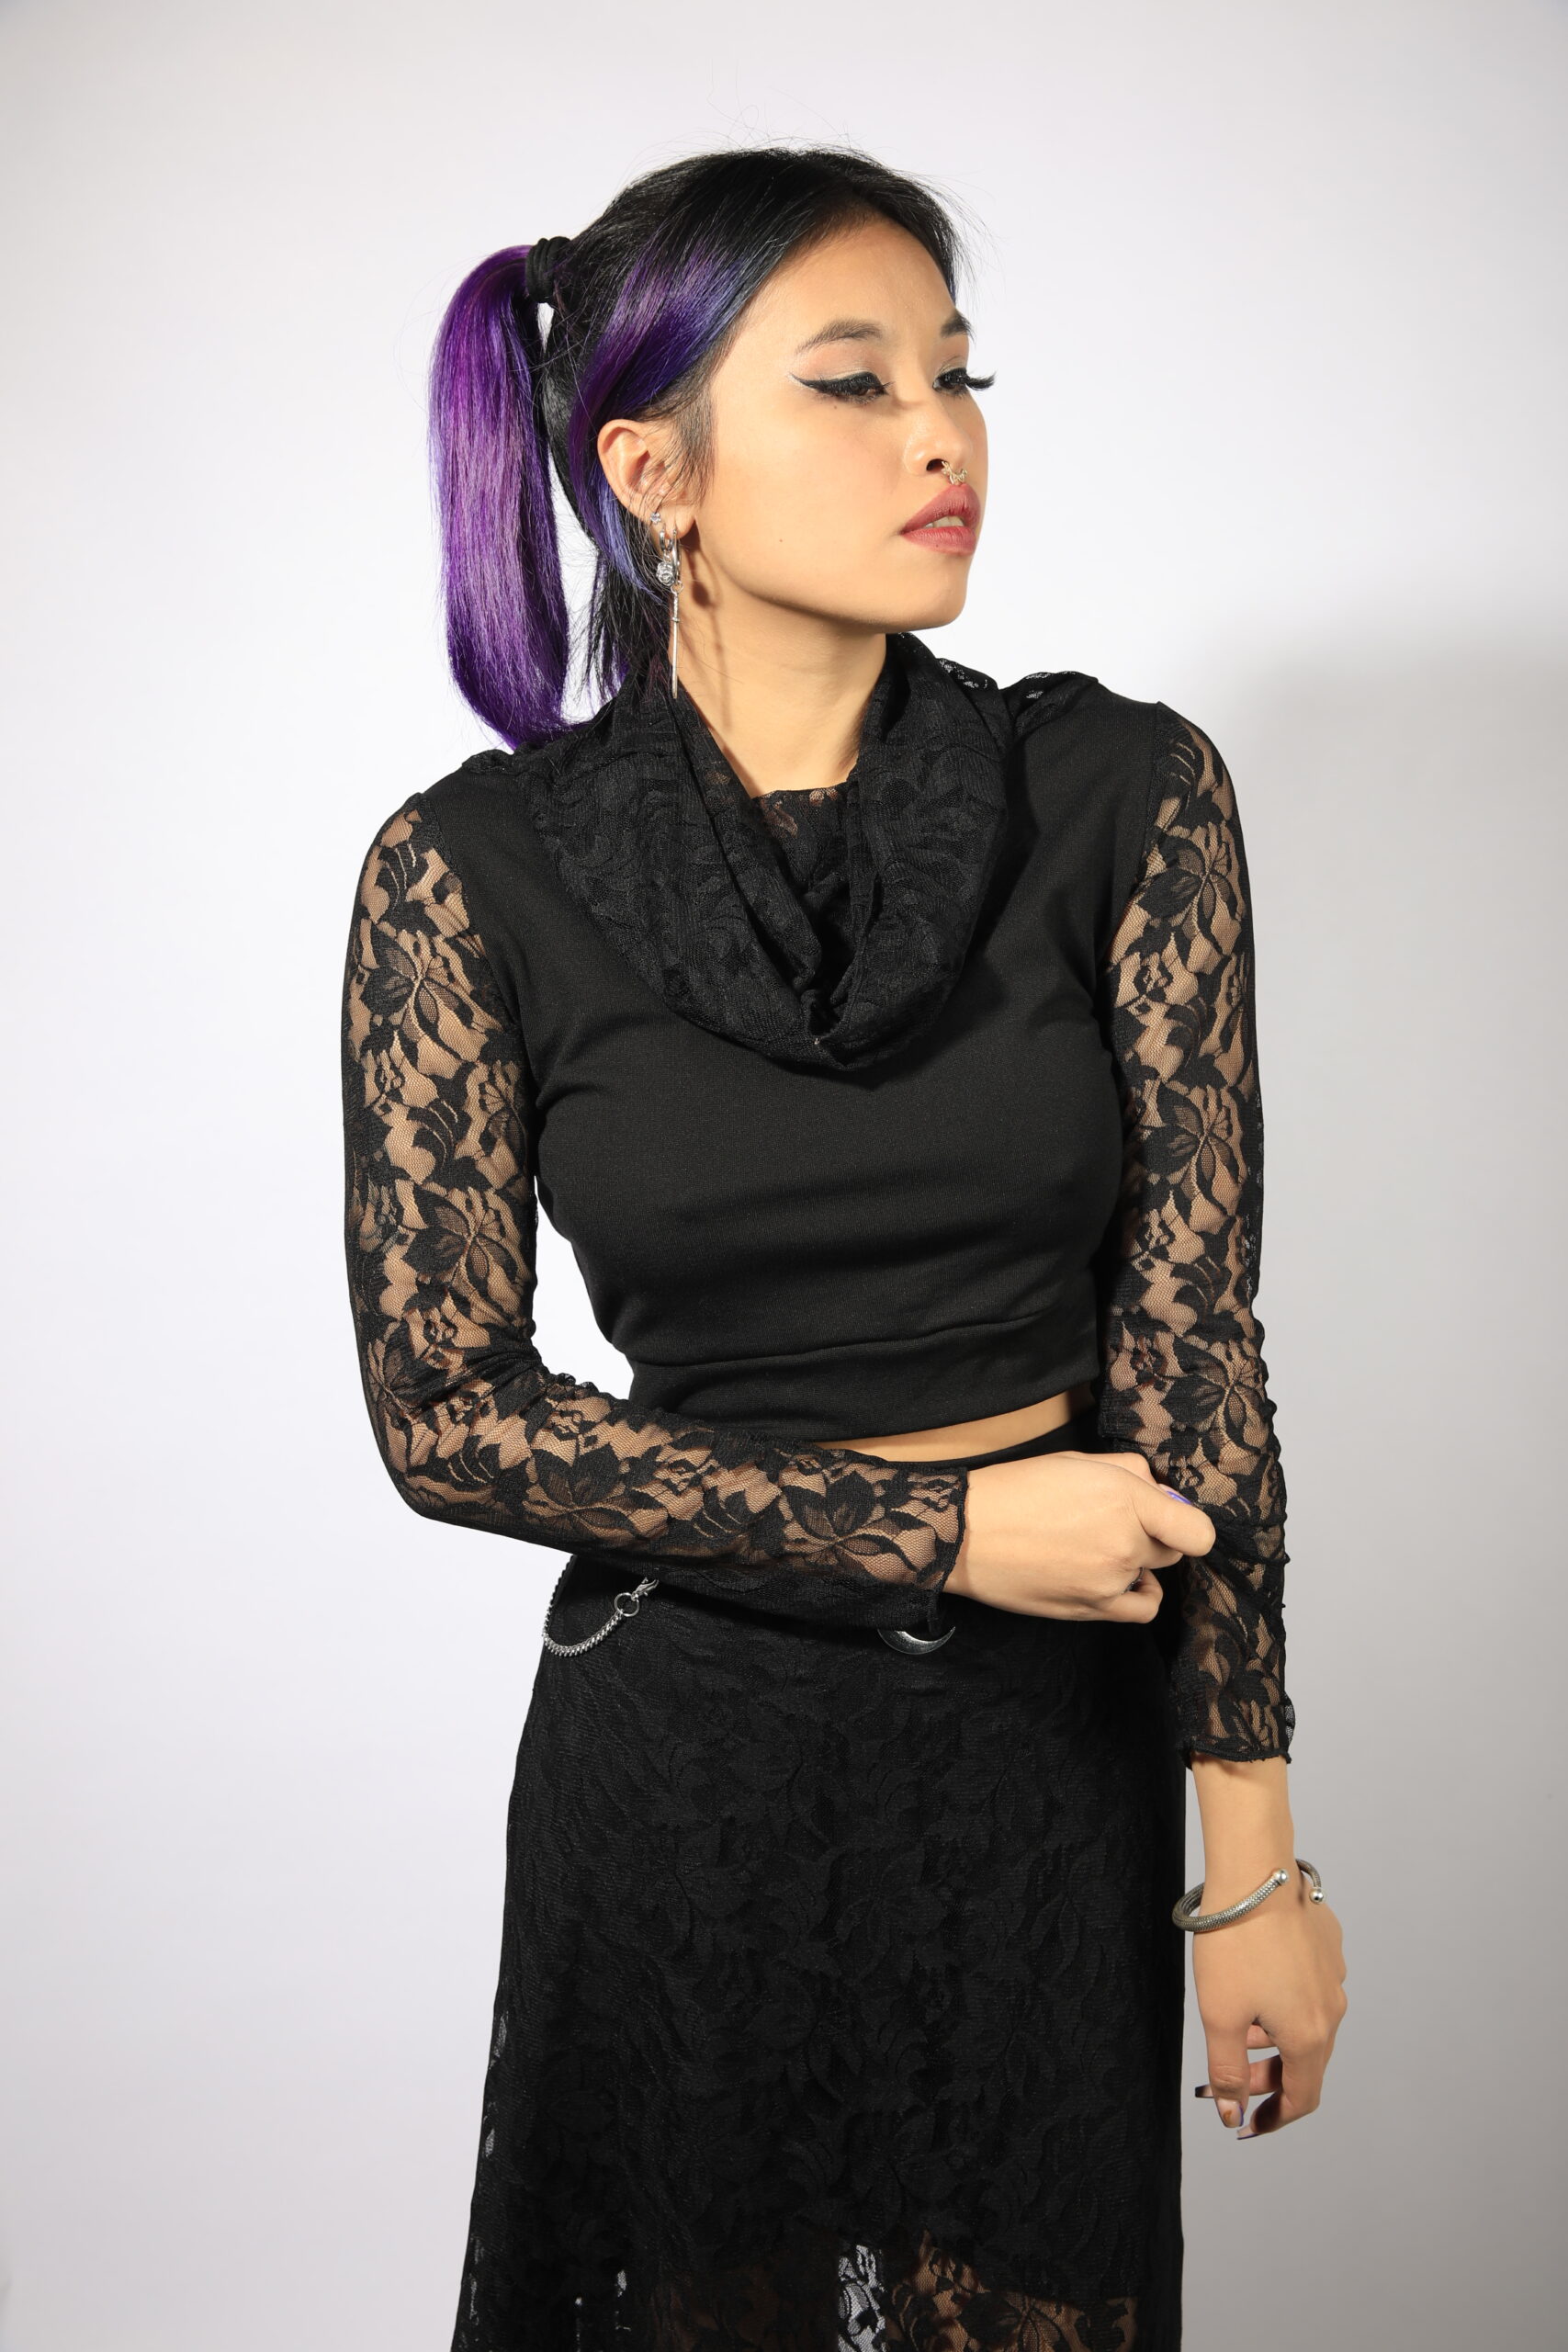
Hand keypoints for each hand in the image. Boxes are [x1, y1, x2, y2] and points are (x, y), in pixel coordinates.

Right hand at [945, 1449, 1215, 1622]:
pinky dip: (1139, 1593)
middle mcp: (1126, 1542)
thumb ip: (1133, 1473)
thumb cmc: (1017, 1489)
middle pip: (1172, 1549)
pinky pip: (1141, 1608)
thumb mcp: (1078, 1461)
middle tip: (1115, 1520)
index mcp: (1126, 1498)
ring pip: (1152, 1573)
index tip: (1169, 1514)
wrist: (967, 1533)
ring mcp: (1111, 1580)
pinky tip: (1122, 1579)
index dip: (1186, 1521)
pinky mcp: (1093, 1608)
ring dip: (1136, 1559)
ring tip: (1096, 1544)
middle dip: (1154, 1533)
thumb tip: (1165, 1495)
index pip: (1197, 1530)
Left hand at [1193, 1867, 1347, 2137]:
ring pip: (1308, 2024)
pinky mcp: (1328, 1946)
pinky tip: (1256, 1981)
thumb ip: (1227, 2073)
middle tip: (1231, 2078)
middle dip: (1268, 2077)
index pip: (1302, 2098)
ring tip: (1238, 2023)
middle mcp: (1332, 2009)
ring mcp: (1334, 1975)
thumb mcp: (1220, 2016)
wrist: (1254, 1873)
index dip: (1275, 2118)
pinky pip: (1309, 1987)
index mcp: (1309, 2036)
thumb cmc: (1233, 1943)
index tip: (1249, 2124)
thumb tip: (1232, 2115)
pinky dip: (1285, 2000)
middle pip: (1305, 2062)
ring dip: (1275, 2037)